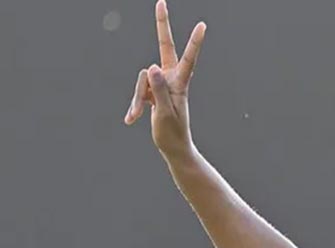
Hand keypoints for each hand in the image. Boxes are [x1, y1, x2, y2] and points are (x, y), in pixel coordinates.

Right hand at [124, 0, 205, 158]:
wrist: (172, 147)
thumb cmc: (173, 132)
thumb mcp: (166, 113)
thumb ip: (159, 90)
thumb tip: (152, 67)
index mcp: (180, 84)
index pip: (188, 59)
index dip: (194, 43)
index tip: (202, 26)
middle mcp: (171, 78)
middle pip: (164, 47)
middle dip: (162, 25)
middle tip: (160, 2)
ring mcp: (160, 83)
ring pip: (142, 79)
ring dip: (137, 98)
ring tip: (136, 116)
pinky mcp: (152, 90)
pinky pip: (138, 91)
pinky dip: (134, 105)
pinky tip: (132, 119)